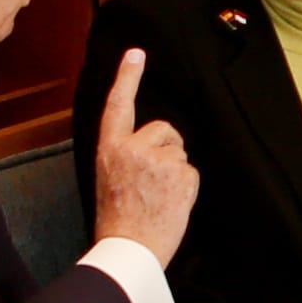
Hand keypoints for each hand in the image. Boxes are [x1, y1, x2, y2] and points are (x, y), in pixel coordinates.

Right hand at [88, 48, 197, 262]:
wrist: (129, 249)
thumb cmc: (118, 219)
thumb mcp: (109, 178)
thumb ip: (126, 155)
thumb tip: (152, 143)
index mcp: (109, 148)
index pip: (118, 105)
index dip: (128, 77)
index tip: (136, 53)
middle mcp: (132, 147)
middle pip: (164, 129)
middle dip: (166, 149)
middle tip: (152, 183)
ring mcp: (158, 158)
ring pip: (179, 152)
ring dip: (175, 170)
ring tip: (159, 197)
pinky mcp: (180, 172)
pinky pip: (191, 170)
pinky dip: (186, 186)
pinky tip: (171, 203)